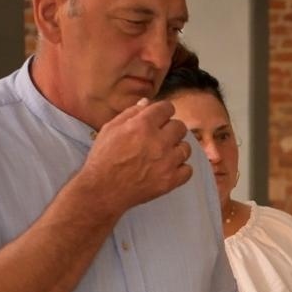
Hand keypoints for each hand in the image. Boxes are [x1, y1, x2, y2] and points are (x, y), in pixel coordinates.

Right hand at [78, 99, 193, 213]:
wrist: (103, 189)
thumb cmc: (103, 158)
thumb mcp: (110, 128)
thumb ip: (131, 113)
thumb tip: (147, 103)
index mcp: (142, 125)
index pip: (167, 108)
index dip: (163, 111)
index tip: (160, 117)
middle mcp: (159, 142)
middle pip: (180, 127)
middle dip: (171, 129)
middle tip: (161, 136)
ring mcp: (167, 162)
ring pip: (186, 148)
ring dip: (176, 148)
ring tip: (163, 153)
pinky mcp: (171, 180)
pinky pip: (188, 169)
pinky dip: (180, 168)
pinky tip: (168, 167)